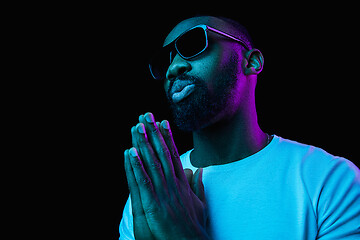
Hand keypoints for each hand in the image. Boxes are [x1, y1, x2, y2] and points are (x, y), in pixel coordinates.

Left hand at [124, 112, 208, 239]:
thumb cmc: (194, 227)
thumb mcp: (199, 204)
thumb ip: (197, 186)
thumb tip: (198, 170)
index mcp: (181, 183)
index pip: (172, 155)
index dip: (166, 138)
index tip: (162, 122)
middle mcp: (172, 184)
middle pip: (161, 154)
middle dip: (153, 134)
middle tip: (146, 115)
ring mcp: (163, 194)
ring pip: (151, 164)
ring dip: (143, 144)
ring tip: (137, 127)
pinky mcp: (153, 205)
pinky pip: (142, 182)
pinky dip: (136, 167)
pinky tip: (130, 152)